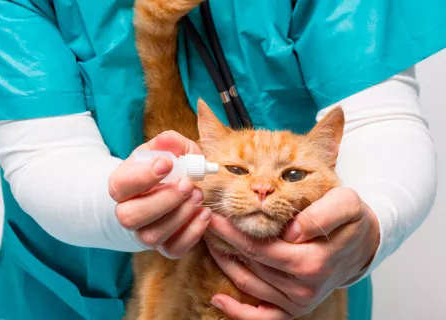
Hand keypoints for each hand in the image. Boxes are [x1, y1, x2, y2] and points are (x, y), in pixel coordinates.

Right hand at [109, 130, 211, 258]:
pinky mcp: (164, 246)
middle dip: (162, 200)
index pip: (120, 185)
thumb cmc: (164, 169)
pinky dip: (192, 233)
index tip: (166, 164)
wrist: (164, 193)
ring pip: (152, 236)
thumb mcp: (165, 150)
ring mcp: (144, 233)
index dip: (142, 176)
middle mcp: (127, 213)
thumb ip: (169, 143)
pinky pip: (174, 249)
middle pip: (131, 216)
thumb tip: (168, 140)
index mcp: (121, 185)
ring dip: (179, 215)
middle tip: (187, 184)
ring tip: (198, 195)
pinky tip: (204, 213)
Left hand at [206, 187, 379, 319]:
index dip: (232, 231)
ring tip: (208, 241)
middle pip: (249, 263)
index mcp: (312, 261)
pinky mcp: (294, 309)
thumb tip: (292, 231)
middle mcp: (303, 287)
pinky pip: (262, 318)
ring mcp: (298, 301)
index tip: (213, 214)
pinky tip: (218, 299)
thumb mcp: (345, 205)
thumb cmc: (351, 221)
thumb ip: (321, 215)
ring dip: (224, 264)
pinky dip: (238, 311)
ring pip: (249, 283)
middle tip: (203, 222)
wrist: (363, 244)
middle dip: (223, 242)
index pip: (259, 246)